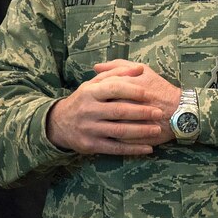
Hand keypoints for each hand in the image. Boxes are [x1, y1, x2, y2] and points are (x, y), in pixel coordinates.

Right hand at [46, 61, 166, 155]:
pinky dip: (133, 148)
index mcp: (90, 92)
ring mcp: (89, 129)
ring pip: (119, 131)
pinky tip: (148, 148)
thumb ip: (117, 73)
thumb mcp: (94, 83)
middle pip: (119, 111)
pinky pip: (115, 148)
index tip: (149, 94)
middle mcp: (88, 110)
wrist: (58, 124)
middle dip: (142, 112)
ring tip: (157, 129)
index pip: (114, 88)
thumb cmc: (84, 99)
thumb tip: (140, 69)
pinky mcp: (91, 145)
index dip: (133, 91)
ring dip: (141, 131)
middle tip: (159, 112)